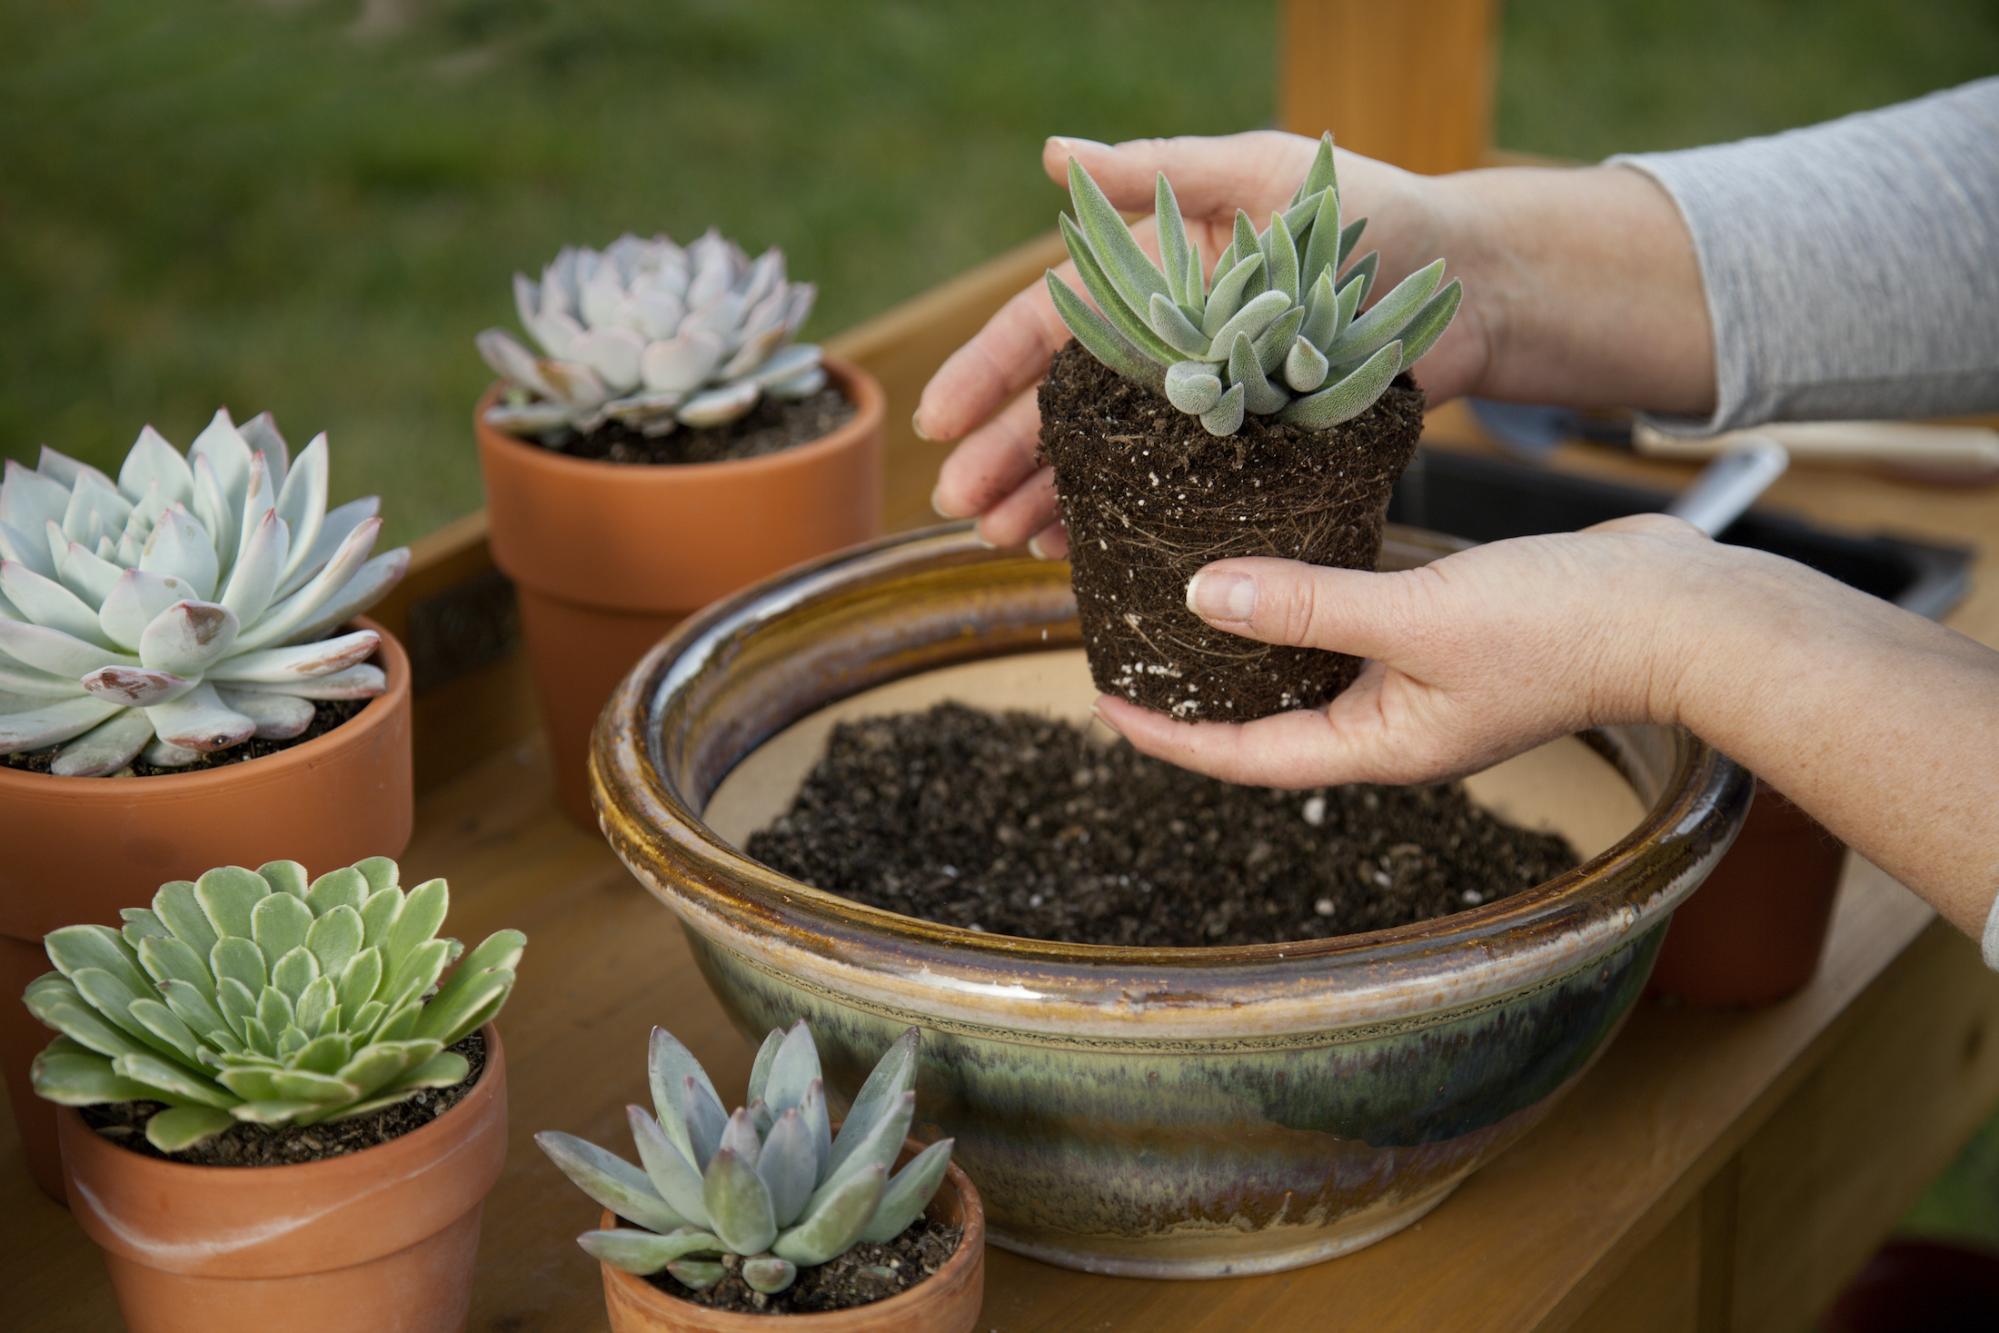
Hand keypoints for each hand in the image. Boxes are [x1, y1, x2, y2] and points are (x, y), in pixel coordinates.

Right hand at [920, 131, 1489, 556]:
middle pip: (1064, 407)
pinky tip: (1079, 552)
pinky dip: (1121, 522)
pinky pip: (1172, 497)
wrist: (1474, 285)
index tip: (935, 422)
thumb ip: (1163, 169)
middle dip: (1004, 457)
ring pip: (1107, 459)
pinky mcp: (1250, 456)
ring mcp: (1204, 406)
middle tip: (962, 509)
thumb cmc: (1372, 212)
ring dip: (1048, 499)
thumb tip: (1056, 155)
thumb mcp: (1262, 175)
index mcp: (1156, 278)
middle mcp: (1167, 345)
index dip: (988, 371)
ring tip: (1005, 541)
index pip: (1050, 325)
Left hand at [1095, 515, 1726, 787]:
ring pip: (1313, 662)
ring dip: (1254, 634)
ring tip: (1187, 590)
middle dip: (1201, 686)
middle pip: (1270, 714)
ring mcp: (1424, 679)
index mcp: (1378, 746)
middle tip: (1136, 641)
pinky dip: (1314, 593)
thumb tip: (1202, 598)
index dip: (1170, 735)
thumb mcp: (1418, 617)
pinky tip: (1286, 547)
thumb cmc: (1566, 629)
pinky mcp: (1450, 631)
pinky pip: (1358, 619)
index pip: (1244, 757)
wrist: (1684, 611)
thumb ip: (1308, 608)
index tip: (1105, 703)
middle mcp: (1393, 723)